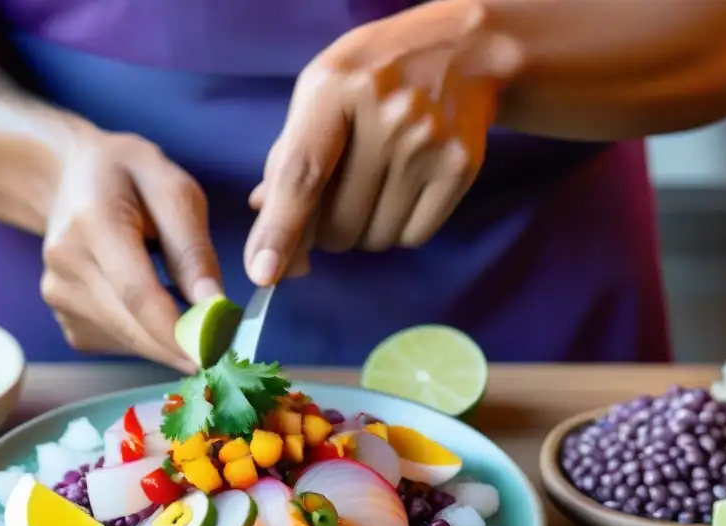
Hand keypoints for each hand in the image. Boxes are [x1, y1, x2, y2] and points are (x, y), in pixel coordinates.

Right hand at [41, 128, 221, 371]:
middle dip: (181, 347)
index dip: (177, 331)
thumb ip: (193, 250)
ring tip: (190, 316)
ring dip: (166, 341)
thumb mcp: (175, 192)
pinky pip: (115, 342)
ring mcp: (57, 292)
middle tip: (223, 351)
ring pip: (126, 340)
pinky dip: (145, 337)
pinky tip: (155, 310)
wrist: (72, 177)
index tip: (216, 352)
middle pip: (131, 324)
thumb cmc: (131, 177)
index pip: (137, 292)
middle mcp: (65, 261)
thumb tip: (214, 306)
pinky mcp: (64, 315)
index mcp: (92, 220)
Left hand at [245, 0, 507, 283]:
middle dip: (325, 230)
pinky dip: (400, 228)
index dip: (280, 229)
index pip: (301, 175)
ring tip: (377, 182)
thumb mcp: (321, 92)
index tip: (264, 273)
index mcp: (334, 89)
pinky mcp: (459, 166)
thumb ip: (288, 153)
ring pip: (373, 239)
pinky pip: (412, 237)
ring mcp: (426, 143)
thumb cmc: (373, 77)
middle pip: (336, 223)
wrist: (463, 50)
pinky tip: (405, 188)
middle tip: (337, 198)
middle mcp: (384, 116)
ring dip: (364, 230)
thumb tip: (263, 213)